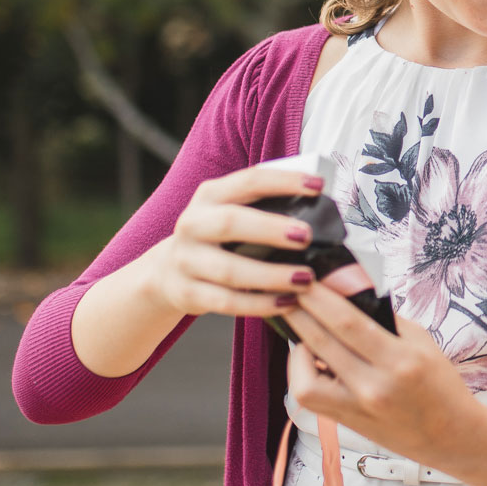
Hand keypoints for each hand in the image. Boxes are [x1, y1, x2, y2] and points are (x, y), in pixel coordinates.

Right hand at [134, 164, 325, 319]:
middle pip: (231, 223)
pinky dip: (259, 304)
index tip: (318, 185)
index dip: (284, 181)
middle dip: (271, 229)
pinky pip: (227, 302)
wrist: (167, 272)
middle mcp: (193, 224)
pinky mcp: (187, 293)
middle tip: (307, 236)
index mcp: (210, 195)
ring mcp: (186, 260)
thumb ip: (263, 206)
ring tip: (306, 279)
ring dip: (271, 275)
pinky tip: (287, 302)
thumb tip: (319, 207)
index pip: (249, 180)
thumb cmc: (217, 238)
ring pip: (231, 270)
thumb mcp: (229, 211)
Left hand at [283, 285, 483, 470]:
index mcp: (401, 360)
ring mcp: (357, 407)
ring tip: (301, 325)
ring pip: (304, 376)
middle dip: (299, 310)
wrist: (450, 435)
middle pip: (322, 341)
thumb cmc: (440, 383)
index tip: (304, 278)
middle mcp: (375, 386)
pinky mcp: (346, 421)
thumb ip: (384, 317)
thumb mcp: (422, 341)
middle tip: (287, 290)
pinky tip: (309, 355)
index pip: (348, 321)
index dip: (320, 297)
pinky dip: (301, 371)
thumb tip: (347, 291)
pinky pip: (309, 395)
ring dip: (296, 345)